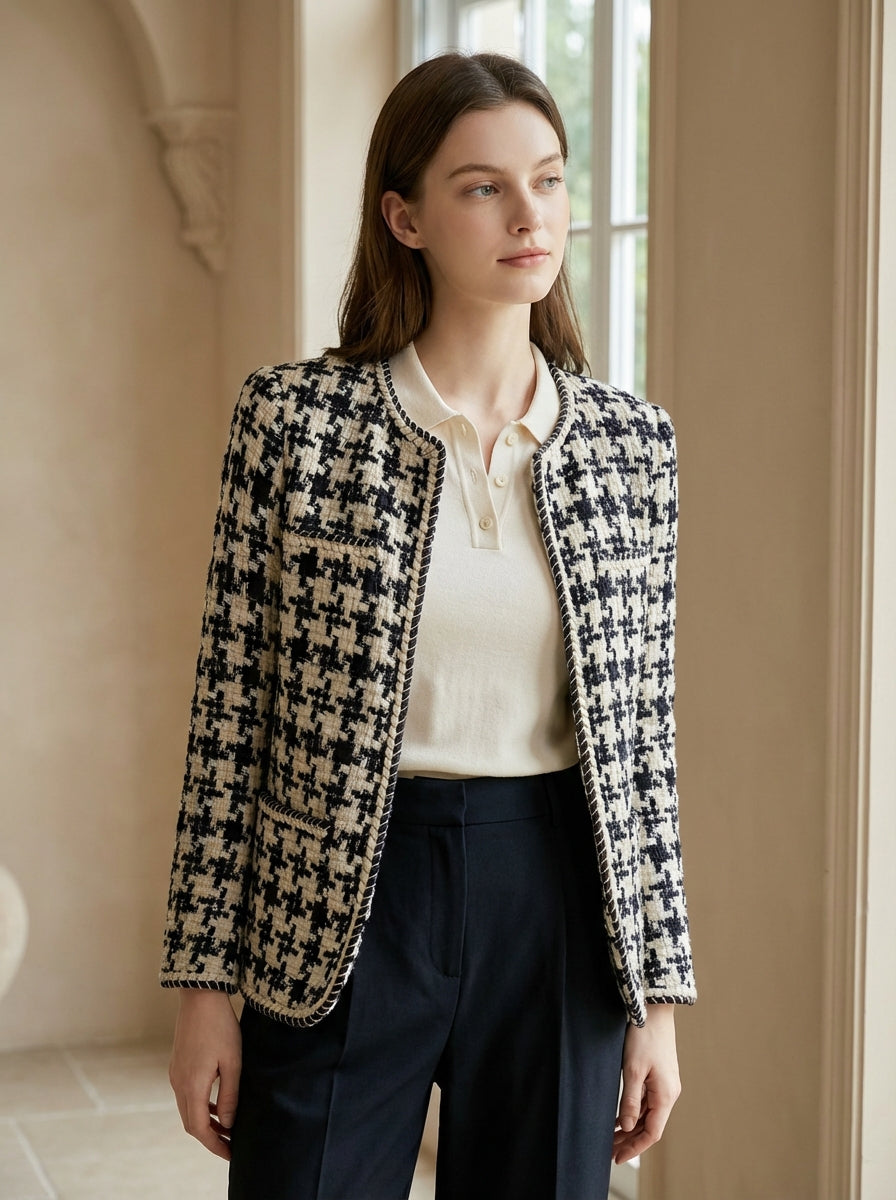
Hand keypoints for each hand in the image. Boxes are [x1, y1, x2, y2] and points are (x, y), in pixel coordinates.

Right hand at [169, 989, 241, 1159]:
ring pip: (187, 1109)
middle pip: (190, 1122)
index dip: (215, 1145)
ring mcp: (176, 1074)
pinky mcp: (178, 1065)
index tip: (231, 1154)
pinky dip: (200, 1107)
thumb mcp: (233, 1062)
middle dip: (210, 1138)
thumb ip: (230, 1095)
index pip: (199, 1129)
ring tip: (227, 1128)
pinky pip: (186, 1095)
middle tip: (230, 1145)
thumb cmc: (220, 1026)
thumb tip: (228, 1124)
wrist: (200, 997)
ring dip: (205, 1123)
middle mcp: (179, 1083)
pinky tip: (217, 1104)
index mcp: (192, 1085)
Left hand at [613, 1004, 680, 1164]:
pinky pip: (647, 1102)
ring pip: (648, 1115)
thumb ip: (631, 1100)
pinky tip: (619, 1117)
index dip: (634, 1148)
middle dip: (629, 1140)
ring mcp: (664, 1084)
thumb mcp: (633, 1069)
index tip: (616, 1157)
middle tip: (608, 1150)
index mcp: (666, 1095)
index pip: (652, 1133)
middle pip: (650, 1126)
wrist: (654, 1008)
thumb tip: (627, 1126)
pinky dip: (633, 1112)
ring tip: (610, 1137)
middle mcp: (668, 1093)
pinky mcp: (658, 1075)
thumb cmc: (644, 1036)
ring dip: (630, 1127)